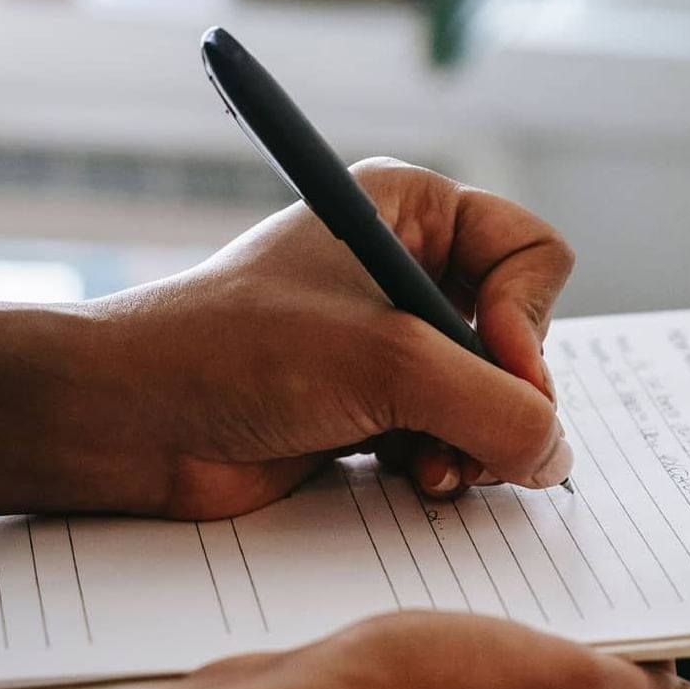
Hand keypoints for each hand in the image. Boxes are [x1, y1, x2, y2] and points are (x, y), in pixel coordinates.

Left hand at [0, 160, 574, 517]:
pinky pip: (454, 434)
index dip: (529, 319)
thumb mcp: (387, 362)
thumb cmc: (237, 351)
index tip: (496, 366)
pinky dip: (448, 463)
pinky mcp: (375, 404)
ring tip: (435, 468)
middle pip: (521, 334)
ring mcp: (392, 341)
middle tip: (472, 436)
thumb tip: (556, 455)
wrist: (133, 421)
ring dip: (476, 440)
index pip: (533, 254)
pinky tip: (415, 479)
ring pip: (493, 395)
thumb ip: (496, 407)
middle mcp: (408, 267)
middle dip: (503, 395)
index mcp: (412, 210)